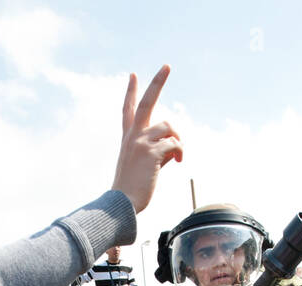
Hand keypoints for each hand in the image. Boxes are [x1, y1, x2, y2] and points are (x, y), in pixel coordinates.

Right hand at [111, 65, 182, 212]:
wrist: (122, 203)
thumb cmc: (131, 190)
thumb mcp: (141, 165)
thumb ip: (156, 152)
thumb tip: (174, 149)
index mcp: (127, 138)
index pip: (127, 109)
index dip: (130, 91)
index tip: (133, 75)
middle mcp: (133, 136)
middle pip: (146, 102)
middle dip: (157, 82)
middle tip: (167, 65)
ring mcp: (141, 143)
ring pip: (169, 127)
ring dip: (177, 140)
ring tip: (176, 157)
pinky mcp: (152, 153)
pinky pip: (175, 144)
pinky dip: (179, 152)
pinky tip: (176, 162)